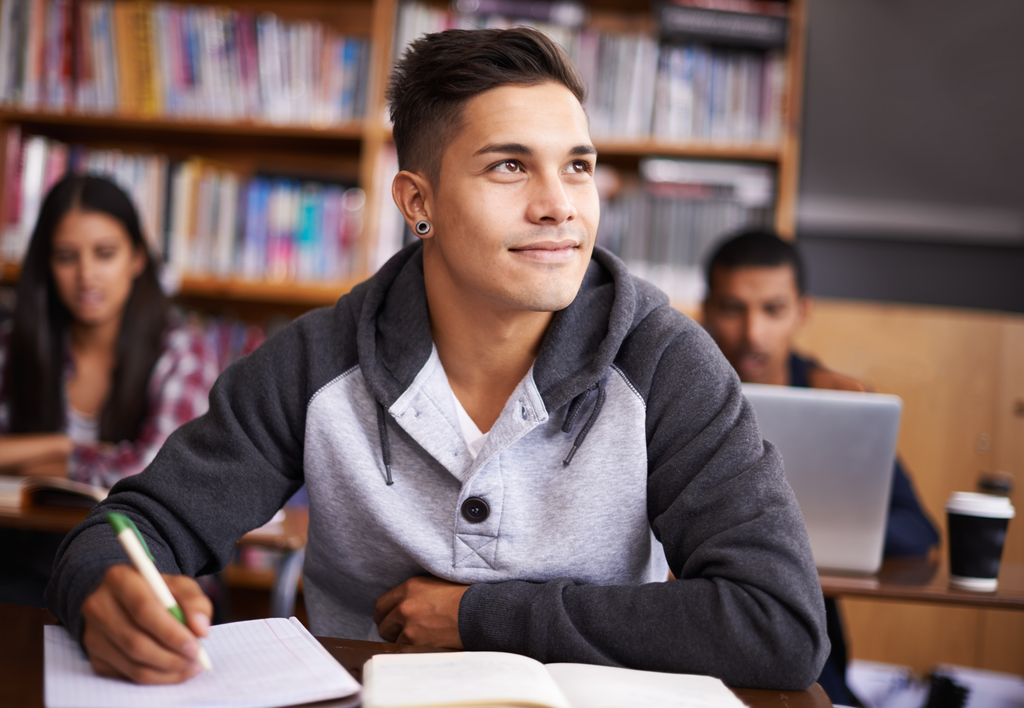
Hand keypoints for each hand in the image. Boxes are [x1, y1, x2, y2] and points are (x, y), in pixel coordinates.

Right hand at [81, 564, 211, 683]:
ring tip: (189, 667)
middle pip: (135, 641)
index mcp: (119, 579)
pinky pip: (126, 674)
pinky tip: (172, 670)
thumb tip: (200, 630)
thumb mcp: (180, 586)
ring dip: (165, 671)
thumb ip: (195, 603)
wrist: (129, 600)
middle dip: (170, 657)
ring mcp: (92, 633)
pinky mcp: (94, 656)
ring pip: (131, 662)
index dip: (171, 632)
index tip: (195, 646)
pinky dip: (154, 677)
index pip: (143, 610)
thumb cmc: (159, 592)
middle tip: (195, 661)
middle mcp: (98, 606)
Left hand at [374, 576, 468, 647]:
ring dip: (403, 639)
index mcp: (409, 587)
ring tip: (420, 636)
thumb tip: (402, 602)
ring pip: (394, 638)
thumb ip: (415, 592)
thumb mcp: (434, 584)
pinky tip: (425, 643)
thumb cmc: (462, 597)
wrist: (478, 613)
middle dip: (391, 629)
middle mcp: (405, 605)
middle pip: (383, 623)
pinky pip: (405, 648)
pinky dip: (412, 648)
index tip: (390, 619)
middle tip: (403, 631)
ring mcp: (409, 626)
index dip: (385, 614)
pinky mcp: (416, 642)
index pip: (382, 604)